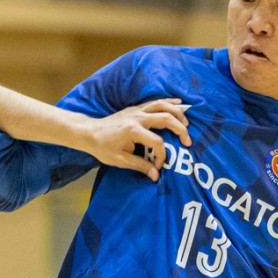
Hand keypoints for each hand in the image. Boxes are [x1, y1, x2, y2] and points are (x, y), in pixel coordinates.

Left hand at [69, 100, 191, 181]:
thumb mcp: (120, 160)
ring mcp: (137, 110)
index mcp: (133, 131)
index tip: (159, 166)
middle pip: (166, 119)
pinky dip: (169, 102)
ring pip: (163, 106)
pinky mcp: (136, 108)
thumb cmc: (102, 147)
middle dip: (180, 130)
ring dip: (178, 113)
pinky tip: (179, 103)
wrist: (89, 132)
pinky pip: (156, 101)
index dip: (162, 156)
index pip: (157, 143)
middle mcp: (138, 118)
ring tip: (187, 123)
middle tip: (188, 141)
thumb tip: (156, 176)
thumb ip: (140, 166)